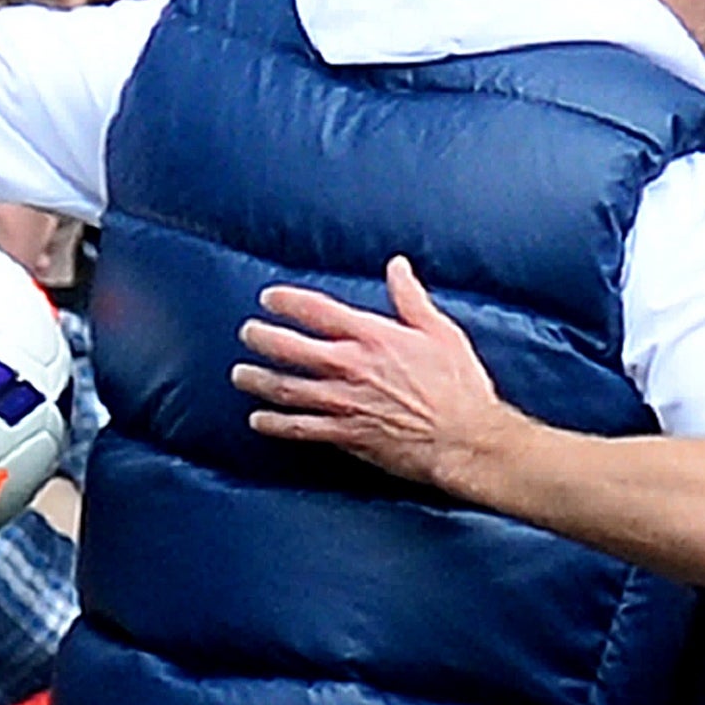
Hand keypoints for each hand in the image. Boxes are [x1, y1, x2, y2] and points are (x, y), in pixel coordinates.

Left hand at [234, 257, 511, 492]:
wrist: (464, 439)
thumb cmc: (459, 385)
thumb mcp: (441, 332)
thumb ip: (411, 298)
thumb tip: (397, 265)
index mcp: (373, 337)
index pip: (317, 310)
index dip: (287, 301)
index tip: (270, 298)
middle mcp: (351, 367)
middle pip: (291, 348)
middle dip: (262, 338)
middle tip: (247, 333)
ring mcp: (344, 403)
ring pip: (287, 388)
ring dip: (258, 380)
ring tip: (240, 374)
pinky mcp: (346, 434)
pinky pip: (299, 428)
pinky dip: (275, 424)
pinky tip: (258, 420)